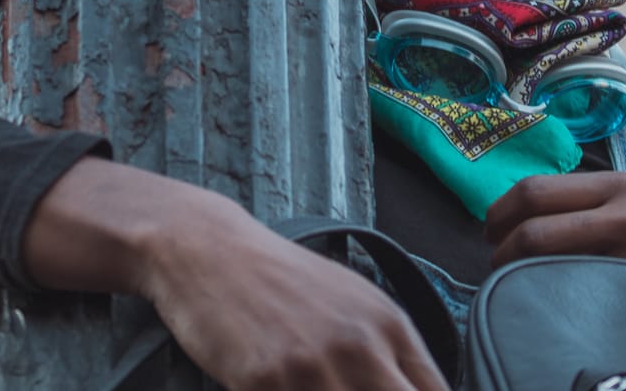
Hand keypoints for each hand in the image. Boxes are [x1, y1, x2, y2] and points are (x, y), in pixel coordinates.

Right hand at [24, 157, 448, 390]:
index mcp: (388, 325)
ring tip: (304, 385)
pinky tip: (276, 389)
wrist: (207, 248)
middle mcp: (358, 346)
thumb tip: (418, 389)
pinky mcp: (264, 381)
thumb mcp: (351, 299)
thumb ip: (390, 349)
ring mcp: (311, 366)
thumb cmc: (279, 278)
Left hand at [484, 172, 625, 379]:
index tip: (488, 236)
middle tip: (495, 268)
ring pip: (548, 260)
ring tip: (518, 293)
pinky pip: (579, 294)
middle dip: (500, 248)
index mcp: (623, 185)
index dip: (498, 215)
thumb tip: (524, 220)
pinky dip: (556, 305)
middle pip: (533, 222)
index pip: (534, 190)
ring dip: (521, 279)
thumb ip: (595, 210)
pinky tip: (557, 315)